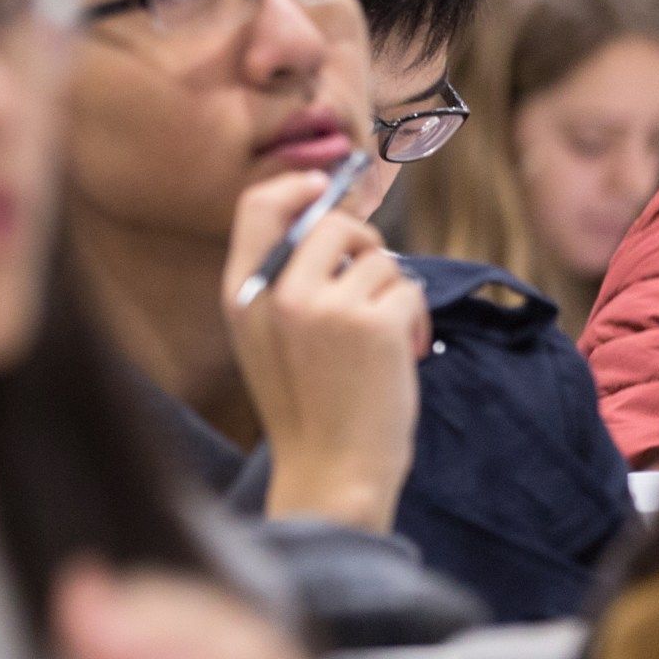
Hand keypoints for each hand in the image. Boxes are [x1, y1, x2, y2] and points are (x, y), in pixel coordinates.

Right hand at [222, 168, 428, 532]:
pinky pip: (409, 289)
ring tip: (388, 337)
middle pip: (331, 223)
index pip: (256, 207)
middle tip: (374, 279)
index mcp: (242, 295)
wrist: (332, 470)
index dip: (296, 188)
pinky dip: (416, 317)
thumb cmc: (305, 405)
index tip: (324, 190)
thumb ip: (279, 281)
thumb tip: (327, 218)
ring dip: (394, 292)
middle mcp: (279, 294)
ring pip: (380, 260)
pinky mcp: (374, 325)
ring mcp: (326, 307)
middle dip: (364, 243)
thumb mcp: (264, 339)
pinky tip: (405, 352)